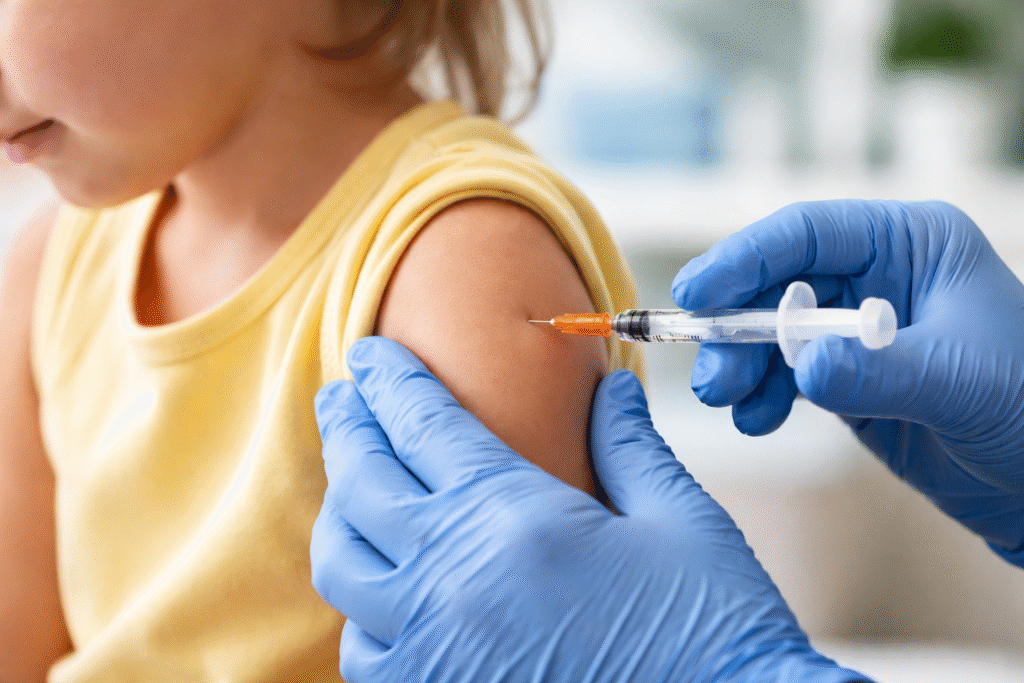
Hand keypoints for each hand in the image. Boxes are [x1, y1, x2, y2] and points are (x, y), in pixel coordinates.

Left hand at [310, 337, 867, 682]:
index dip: (391, 381)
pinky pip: (364, 649)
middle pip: (361, 484)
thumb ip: (629, 445)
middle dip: (346, 428)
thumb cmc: (714, 627)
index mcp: (517, 517)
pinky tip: (384, 592)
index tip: (371, 354)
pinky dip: (363, 609)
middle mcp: (456, 580)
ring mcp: (434, 651)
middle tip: (341, 400)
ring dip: (342, 518)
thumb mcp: (680, 520)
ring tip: (354, 490)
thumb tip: (609, 387)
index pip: (424, 424)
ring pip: (343, 568)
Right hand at [672, 200, 1023, 560]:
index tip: (696, 293)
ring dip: (742, 365)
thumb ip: (879, 372)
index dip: (746, 257)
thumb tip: (803, 367)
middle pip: (778, 283)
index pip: (810, 232)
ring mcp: (858, 327)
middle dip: (738, 328)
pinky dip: (763, 395)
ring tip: (730, 403)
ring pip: (772, 330)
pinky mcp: (847, 375)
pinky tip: (759, 420)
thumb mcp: (960, 383)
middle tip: (713, 378)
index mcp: (912, 242)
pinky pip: (785, 373)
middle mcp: (879, 274)